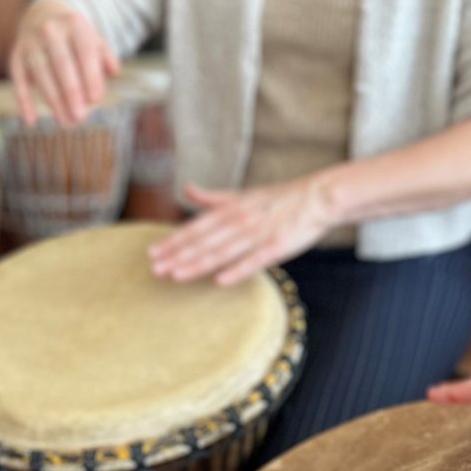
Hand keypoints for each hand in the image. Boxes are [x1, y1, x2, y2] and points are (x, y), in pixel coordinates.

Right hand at [9, 0, 119, 127]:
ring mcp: (30, 42)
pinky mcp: (16, 55)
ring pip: (41, 73)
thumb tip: (113, 72)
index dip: (91, 76)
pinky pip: (18, 79)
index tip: (97, 100)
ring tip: (66, 122)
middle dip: (71, 92)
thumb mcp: (94, 40)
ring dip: (53, 100)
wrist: (43, 17)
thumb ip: (105, 56)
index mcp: (74, 24)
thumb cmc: (76, 38)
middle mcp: (50, 29)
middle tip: (80, 117)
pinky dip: (23, 100)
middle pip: (61, 64)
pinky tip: (31, 120)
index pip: (85, 51)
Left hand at [148, 177, 339, 285]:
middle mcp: (240, 220)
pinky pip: (254, 260)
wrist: (318, 197)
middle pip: (204, 241)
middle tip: (155, 270)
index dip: (173, 241)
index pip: (196, 227)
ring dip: (198, 264)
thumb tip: (186, 189)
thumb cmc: (279, 199)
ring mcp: (258, 233)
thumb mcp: (242, 195)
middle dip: (178, 256)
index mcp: (230, 208)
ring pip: (223, 252)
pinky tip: (220, 281)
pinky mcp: (277, 246)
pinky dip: (237, 270)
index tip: (152, 254)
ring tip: (176, 276)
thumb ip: (212, 198)